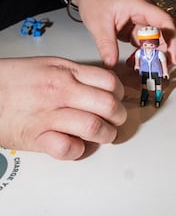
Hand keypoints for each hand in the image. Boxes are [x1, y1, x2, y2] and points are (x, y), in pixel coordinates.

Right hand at [0, 57, 126, 159]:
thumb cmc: (14, 80)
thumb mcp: (49, 65)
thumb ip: (78, 74)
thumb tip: (104, 85)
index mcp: (66, 73)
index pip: (109, 83)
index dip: (120, 93)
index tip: (118, 99)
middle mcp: (60, 93)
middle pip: (107, 106)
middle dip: (119, 116)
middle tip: (116, 120)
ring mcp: (49, 116)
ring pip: (93, 127)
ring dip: (105, 135)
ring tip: (104, 135)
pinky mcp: (37, 138)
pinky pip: (69, 148)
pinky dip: (79, 150)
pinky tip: (79, 145)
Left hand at [77, 0, 175, 67]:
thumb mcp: (98, 22)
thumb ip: (106, 44)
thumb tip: (111, 63)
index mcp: (142, 7)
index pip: (167, 22)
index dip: (174, 40)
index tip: (173, 57)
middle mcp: (147, 16)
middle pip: (169, 33)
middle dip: (169, 52)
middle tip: (163, 69)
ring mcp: (144, 24)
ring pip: (159, 42)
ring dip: (157, 57)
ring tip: (148, 70)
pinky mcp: (138, 32)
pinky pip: (147, 46)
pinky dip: (145, 57)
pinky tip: (136, 64)